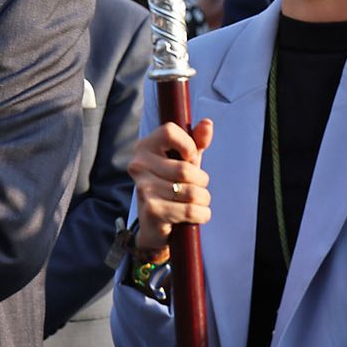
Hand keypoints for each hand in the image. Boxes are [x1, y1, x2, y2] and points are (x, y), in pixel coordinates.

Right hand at [128, 119, 213, 251]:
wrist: (155, 224)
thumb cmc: (172, 186)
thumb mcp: (185, 161)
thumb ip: (197, 142)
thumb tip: (207, 123)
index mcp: (144, 147)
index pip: (170, 131)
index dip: (188, 145)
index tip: (189, 158)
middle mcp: (138, 165)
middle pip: (186, 169)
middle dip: (202, 182)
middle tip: (196, 188)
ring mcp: (143, 188)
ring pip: (192, 192)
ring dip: (203, 200)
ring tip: (195, 202)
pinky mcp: (151, 210)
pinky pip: (190, 210)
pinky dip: (201, 214)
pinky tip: (195, 215)